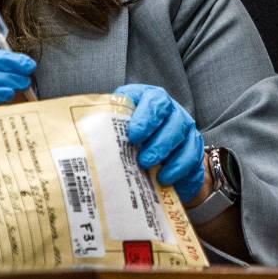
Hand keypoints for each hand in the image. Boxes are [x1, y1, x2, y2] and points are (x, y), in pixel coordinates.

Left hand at [114, 83, 205, 202]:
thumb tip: (82, 134)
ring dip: (169, 158)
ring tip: (152, 172)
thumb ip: (105, 123)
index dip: (146, 118)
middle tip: (143, 160)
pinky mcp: (194, 150)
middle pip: (174, 122)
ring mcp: (186, 130)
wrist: (152, 148)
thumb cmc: (128, 132)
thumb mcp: (115, 123)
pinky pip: (193, 159)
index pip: (154, 101)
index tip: (133, 136)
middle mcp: (172, 112)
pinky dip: (179, 171)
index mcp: (151, 98)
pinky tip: (164, 180)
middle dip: (158, 143)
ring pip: (185, 141)